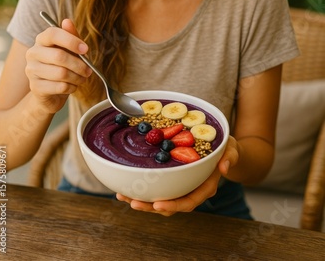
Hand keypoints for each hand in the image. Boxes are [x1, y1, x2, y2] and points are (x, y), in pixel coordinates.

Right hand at [25, 19, 91, 112]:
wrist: (51, 91)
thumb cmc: (64, 65)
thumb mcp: (71, 49)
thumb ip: (72, 36)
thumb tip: (67, 21)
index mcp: (42, 40)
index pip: (53, 34)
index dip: (71, 41)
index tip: (86, 49)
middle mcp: (33, 53)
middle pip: (59, 56)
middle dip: (79, 65)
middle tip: (89, 70)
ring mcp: (31, 70)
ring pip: (61, 73)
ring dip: (77, 77)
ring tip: (82, 78)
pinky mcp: (35, 87)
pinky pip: (60, 87)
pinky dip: (71, 87)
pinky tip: (72, 86)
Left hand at [116, 136, 238, 215]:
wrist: (224, 151)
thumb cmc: (227, 150)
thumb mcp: (232, 149)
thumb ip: (230, 157)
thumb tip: (224, 167)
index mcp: (205, 187)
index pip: (189, 202)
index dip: (173, 205)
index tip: (158, 204)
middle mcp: (191, 191)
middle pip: (170, 205)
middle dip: (150, 206)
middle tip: (133, 202)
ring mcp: (181, 187)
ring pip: (160, 199)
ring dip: (142, 200)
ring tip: (123, 196)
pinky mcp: (173, 181)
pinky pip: (157, 189)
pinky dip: (142, 189)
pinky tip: (127, 186)